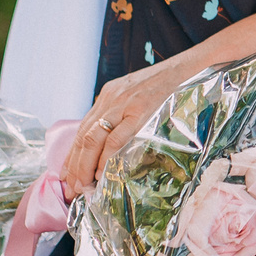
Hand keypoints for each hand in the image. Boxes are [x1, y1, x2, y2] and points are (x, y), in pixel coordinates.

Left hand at [64, 53, 200, 191]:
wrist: (188, 67)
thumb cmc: (167, 85)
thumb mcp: (136, 94)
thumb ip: (122, 113)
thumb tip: (111, 145)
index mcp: (108, 96)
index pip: (82, 130)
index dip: (72, 155)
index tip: (67, 176)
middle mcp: (109, 99)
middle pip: (83, 137)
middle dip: (74, 166)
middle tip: (72, 188)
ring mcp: (123, 104)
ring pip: (93, 139)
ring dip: (84, 165)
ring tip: (82, 185)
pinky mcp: (139, 110)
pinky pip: (116, 137)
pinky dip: (105, 157)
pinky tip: (101, 172)